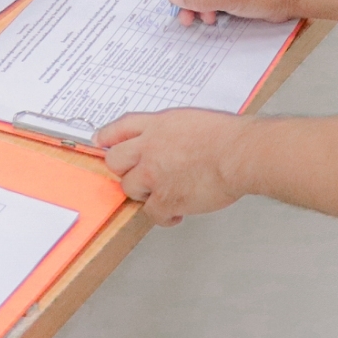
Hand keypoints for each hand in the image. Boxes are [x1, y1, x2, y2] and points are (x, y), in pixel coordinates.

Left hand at [97, 109, 252, 225]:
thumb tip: (168, 142)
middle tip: (138, 176)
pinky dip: (164, 216)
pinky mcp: (164, 199)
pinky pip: (151, 213)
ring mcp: (153, 174)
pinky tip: (176, 213)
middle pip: (115, 161)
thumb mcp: (190, 120)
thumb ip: (170, 130)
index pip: (119, 128)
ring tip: (163, 193)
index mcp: (157, 125)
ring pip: (130, 188)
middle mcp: (149, 147)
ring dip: (144, 193)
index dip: (107, 137)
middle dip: (124, 169)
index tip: (100, 142)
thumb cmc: (226, 136)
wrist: (237, 154)